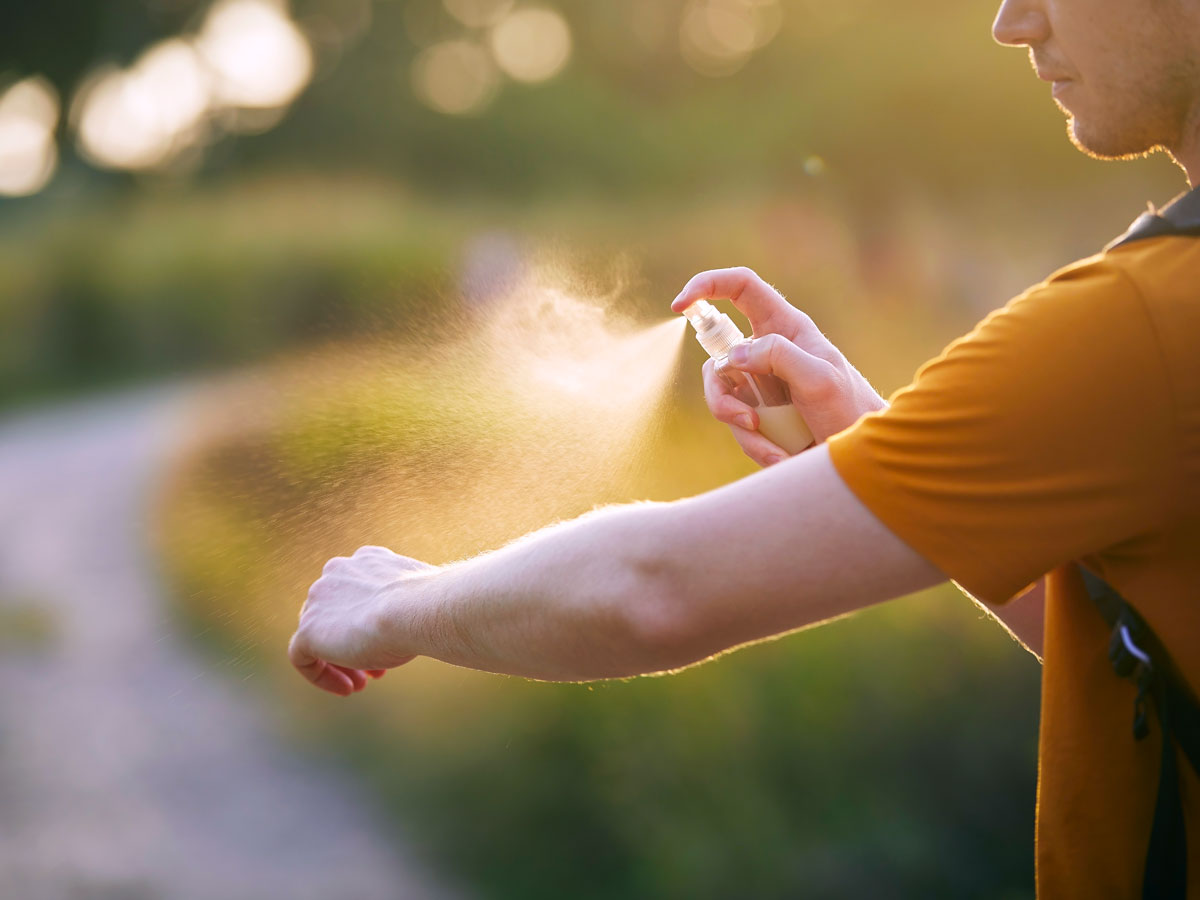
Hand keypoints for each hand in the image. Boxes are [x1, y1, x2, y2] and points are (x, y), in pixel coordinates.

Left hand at [288, 545, 435, 695]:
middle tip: (376, 670)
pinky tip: (345, 688)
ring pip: (319, 635)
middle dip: (356, 643)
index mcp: (366, 560)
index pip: (358, 593)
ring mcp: (318, 600)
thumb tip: (414, 622)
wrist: (416, 610)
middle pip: (336, 614)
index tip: (390, 645)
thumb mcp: (419, 600)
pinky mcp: (308, 629)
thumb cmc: (429, 607)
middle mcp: (337, 572)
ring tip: (362, 684)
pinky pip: (302, 657)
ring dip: (341, 661)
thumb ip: (407, 605)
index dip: (371, 622)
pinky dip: (320, 675)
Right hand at [672, 267, 885, 466]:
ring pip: (720, 395)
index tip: (680, 304)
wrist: (858, 457)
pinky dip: (754, 445)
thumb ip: (779, 356)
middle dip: (721, 394)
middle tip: (746, 419)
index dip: (708, 285)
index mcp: (786, 328)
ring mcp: (759, 383)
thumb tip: (733, 355)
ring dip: (741, 427)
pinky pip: (735, 424)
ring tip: (774, 447)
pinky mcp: (757, 411)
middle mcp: (768, 351)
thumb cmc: (849, 410)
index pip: (741, 288)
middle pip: (717, 357)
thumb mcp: (820, 379)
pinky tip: (782, 455)